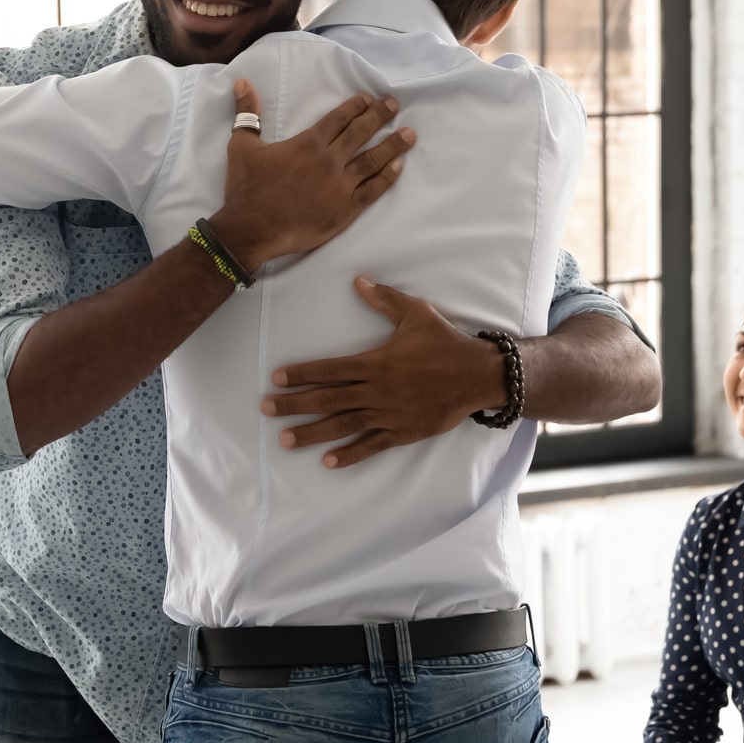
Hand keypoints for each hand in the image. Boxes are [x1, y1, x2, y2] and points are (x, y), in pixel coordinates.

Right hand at [205, 82, 413, 270]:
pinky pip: (372, 190)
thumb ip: (247, 114)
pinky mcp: (345, 209)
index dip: (356, 106)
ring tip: (409, 134)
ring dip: (393, 146)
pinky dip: (387, 178)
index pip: (339, 118)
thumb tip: (242, 83)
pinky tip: (399, 167)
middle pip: (361, 132)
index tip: (369, 98)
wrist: (252, 229)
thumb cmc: (247, 188)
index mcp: (308, 143)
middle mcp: (329, 160)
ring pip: (373, 160)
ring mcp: (340, 185)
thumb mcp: (241, 146)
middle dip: (379, 116)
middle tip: (394, 105)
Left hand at [263, 278, 501, 466]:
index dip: (302, 374)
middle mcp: (377, 390)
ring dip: (312, 433)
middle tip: (266, 409)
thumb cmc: (445, 342)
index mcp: (375, 362)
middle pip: (327, 399)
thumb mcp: (416, 314)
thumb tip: (358, 280)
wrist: (477, 375)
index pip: (330, 369)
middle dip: (294, 405)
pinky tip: (328, 461)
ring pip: (343, 425)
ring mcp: (388, 413)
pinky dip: (350, 454)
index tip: (277, 378)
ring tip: (285, 440)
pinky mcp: (402, 431)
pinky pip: (372, 445)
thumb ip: (385, 299)